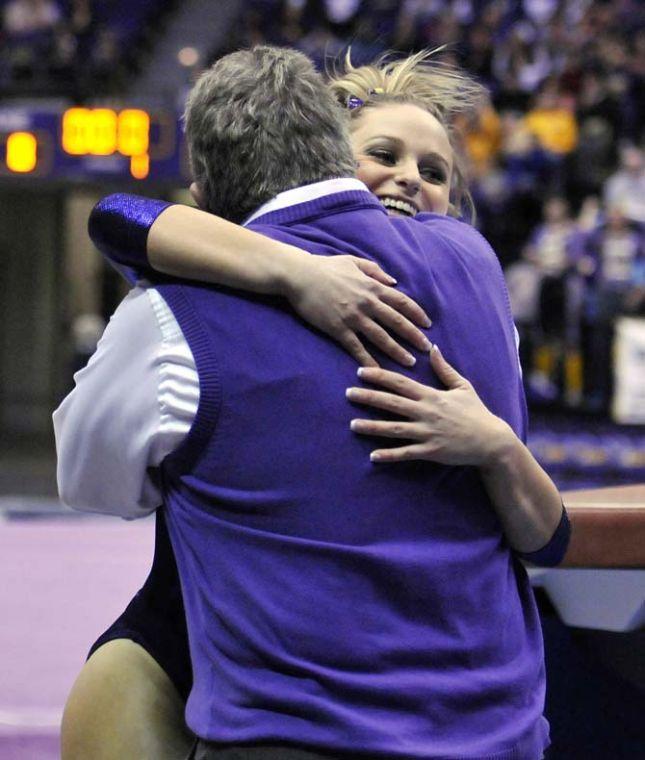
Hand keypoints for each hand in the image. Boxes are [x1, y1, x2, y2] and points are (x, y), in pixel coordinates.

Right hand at [286, 255, 431, 366]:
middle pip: (397, 322)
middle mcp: (367, 303)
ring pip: (381, 338)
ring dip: (397, 351)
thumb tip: (394, 282)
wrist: (299, 275)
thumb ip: (375, 271)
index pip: (402, 302)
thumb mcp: (353, 261)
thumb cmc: (325, 267)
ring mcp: (353, 317)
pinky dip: (368, 360)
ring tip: (410, 362)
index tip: (427, 325)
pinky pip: (357, 348)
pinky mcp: (338, 329)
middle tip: (426, 349)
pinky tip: (378, 370)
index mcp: (372, 286)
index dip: (417, 314)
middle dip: (414, 336)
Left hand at [346, 345, 513, 464]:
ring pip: (395, 429)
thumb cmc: (476, 413)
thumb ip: (444, 369)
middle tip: (347, 394)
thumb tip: (433, 347)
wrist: (492, 441)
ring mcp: (428, 433)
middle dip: (368, 397)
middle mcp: (427, 413)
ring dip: (372, 427)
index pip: (400, 382)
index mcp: (431, 396)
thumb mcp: (463, 386)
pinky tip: (372, 456)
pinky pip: (406, 453)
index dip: (379, 376)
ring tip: (352, 425)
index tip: (360, 371)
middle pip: (392, 403)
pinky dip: (389, 455)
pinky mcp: (432, 451)